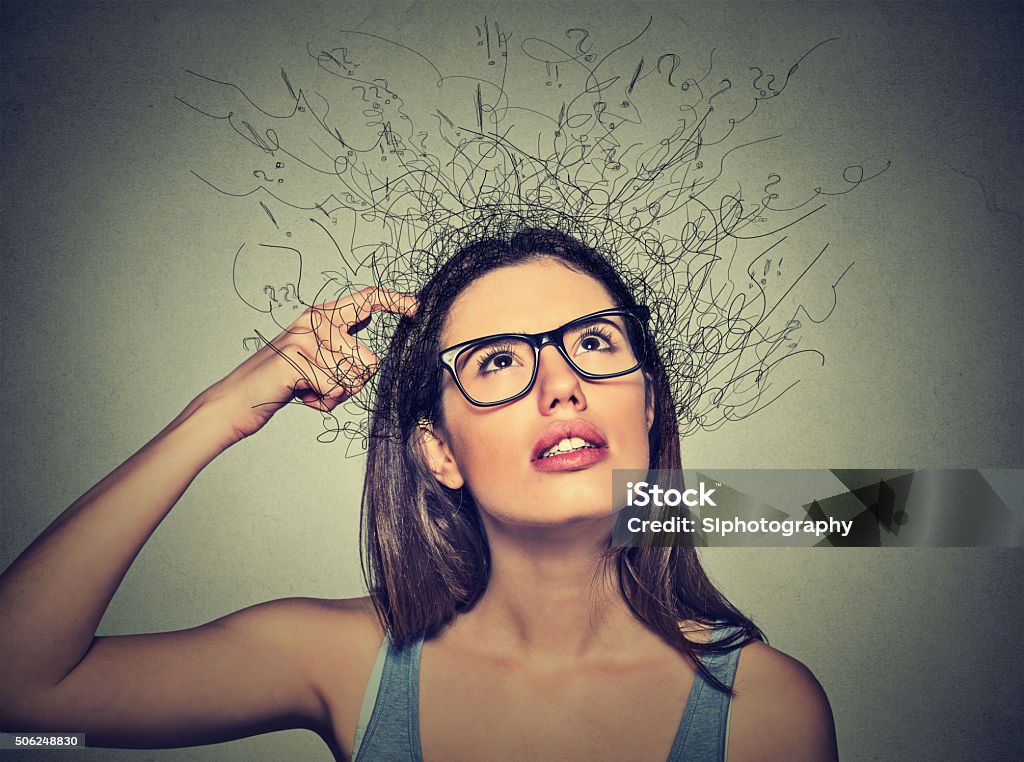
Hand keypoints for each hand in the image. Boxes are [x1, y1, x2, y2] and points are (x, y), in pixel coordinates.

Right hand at [201, 287, 417, 443]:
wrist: (236, 401)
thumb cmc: (282, 382)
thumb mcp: (315, 355)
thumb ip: (339, 338)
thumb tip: (367, 316)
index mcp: (321, 316)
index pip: (365, 301)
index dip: (394, 302)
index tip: (418, 308)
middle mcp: (313, 321)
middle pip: (368, 361)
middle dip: (352, 385)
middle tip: (322, 384)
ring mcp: (303, 338)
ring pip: (352, 378)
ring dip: (334, 394)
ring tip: (309, 388)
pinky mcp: (295, 360)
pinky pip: (333, 388)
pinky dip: (321, 402)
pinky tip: (301, 395)